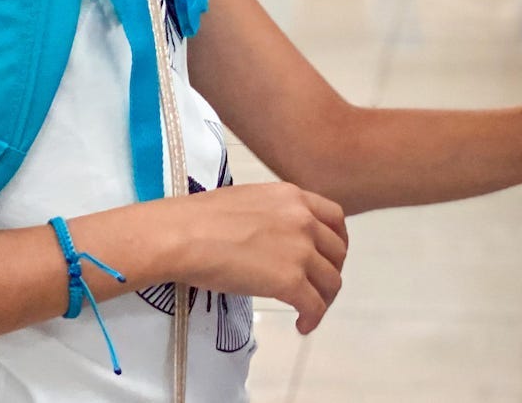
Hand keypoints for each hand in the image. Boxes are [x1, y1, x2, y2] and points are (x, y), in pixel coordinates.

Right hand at [164, 182, 348, 333]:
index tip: (326, 257)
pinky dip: (313, 319)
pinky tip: (301, 326)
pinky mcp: (290, 281)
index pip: (335, 218)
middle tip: (316, 286)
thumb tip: (274, 236)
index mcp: (293, 196)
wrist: (183, 235)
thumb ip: (273, 214)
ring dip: (324, 299)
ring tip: (307, 311)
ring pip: (331, 281)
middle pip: (337, 252)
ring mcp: (300, 250)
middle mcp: (304, 220)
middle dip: (331, 272)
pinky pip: (315, 305)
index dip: (336, 241)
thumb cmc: (201, 218)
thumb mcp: (249, 200)